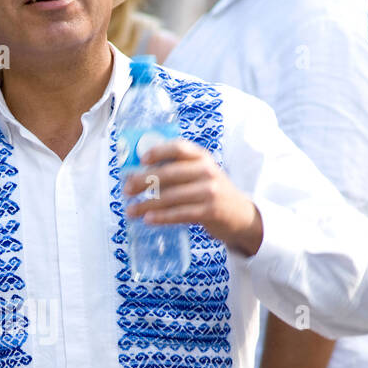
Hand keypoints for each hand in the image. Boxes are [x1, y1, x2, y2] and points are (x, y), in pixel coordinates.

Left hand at [125, 141, 262, 256]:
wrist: (241, 215)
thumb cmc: (212, 193)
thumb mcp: (201, 175)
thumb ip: (177, 171)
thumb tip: (137, 175)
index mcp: (202, 158)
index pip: (178, 148)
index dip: (158, 151)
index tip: (141, 160)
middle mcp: (207, 171)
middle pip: (169, 173)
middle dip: (143, 181)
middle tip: (126, 189)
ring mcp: (210, 191)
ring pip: (171, 196)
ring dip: (147, 204)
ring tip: (131, 210)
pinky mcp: (210, 212)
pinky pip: (180, 214)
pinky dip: (162, 217)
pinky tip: (148, 219)